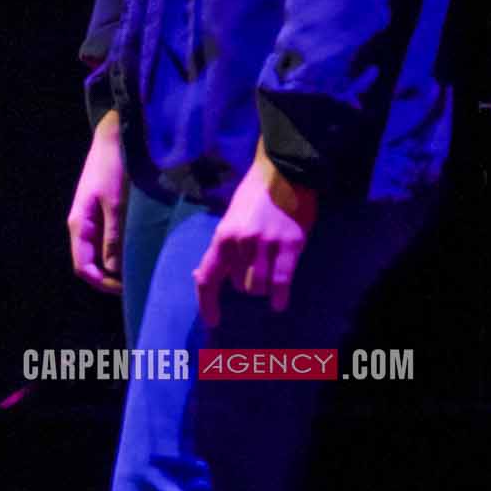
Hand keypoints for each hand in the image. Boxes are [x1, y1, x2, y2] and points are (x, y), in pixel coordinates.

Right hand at [67, 113, 127, 293]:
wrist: (116, 136)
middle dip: (112, 277)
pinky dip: (122, 250)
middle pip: (92, 263)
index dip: (102, 283)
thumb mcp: (117, 205)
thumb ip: (115, 238)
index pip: (83, 267)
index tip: (127, 290)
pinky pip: (109, 240)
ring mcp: (93, 219)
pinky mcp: (104, 212)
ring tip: (143, 269)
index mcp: (80, 225)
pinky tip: (141, 250)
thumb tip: (115, 271)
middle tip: (140, 283)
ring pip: (101, 253)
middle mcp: (83, 225)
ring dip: (119, 264)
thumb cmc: (115, 167)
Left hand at [192, 142, 318, 326]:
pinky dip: (280, 296)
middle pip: (238, 285)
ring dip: (263, 288)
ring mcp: (266, 244)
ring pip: (259, 286)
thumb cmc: (255, 194)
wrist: (284, 171)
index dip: (207, 303)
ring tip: (269, 281)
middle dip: (245, 285)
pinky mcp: (290, 245)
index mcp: (223, 236)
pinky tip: (279, 304)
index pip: (208, 277)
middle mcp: (241, 243)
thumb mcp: (230, 218)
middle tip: (255, 274)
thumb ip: (221, 247)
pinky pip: (282, 280)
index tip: (212, 319)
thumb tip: (200, 275)